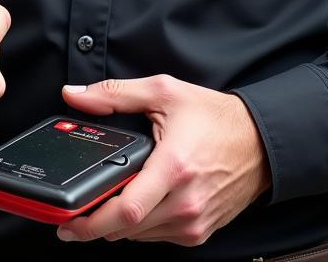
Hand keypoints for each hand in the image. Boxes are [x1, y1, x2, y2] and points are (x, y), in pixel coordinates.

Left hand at [56, 76, 270, 246]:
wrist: (261, 141)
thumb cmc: (214, 117)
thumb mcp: (163, 91)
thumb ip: (114, 93)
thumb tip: (75, 94)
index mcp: (174, 167)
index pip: (126, 209)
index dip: (91, 220)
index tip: (66, 221)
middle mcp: (186, 202)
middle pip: (127, 229)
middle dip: (94, 225)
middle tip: (71, 219)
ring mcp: (195, 221)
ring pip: (140, 236)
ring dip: (116, 226)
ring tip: (98, 207)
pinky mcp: (200, 231)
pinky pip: (158, 236)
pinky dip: (139, 226)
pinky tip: (132, 207)